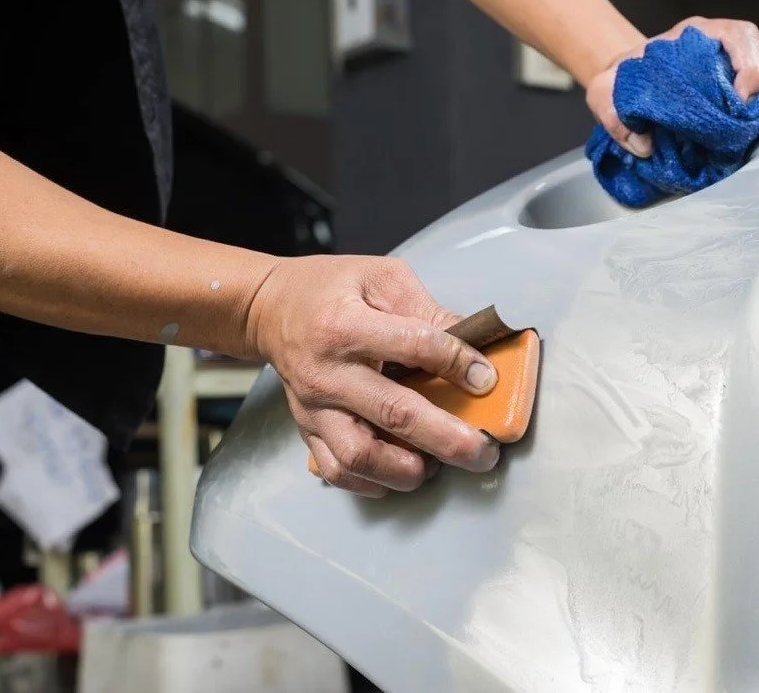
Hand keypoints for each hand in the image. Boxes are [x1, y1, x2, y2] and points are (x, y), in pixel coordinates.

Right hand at [247, 254, 500, 497]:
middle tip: (484, 451)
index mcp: (346, 324)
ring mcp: (315, 406)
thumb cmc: (331, 289)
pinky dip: (374, 482)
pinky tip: (402, 471)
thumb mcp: (381, 277)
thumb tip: (473, 344)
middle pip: (394, 413)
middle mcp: (328, 371)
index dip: (457, 363)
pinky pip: (339, 470)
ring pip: (361, 455)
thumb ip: (427, 310)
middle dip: (448, 438)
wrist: (271, 308)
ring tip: (439, 466)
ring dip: (407, 469)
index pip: (414, 346)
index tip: (487, 379)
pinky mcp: (307, 429)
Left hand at [586, 17, 758, 157]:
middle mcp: (733, 40)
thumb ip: (616, 116)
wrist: (634, 71)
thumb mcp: (609, 92)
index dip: (749, 66)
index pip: (738, 38)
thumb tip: (641, 144)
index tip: (747, 99)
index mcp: (702, 35)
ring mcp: (752, 55)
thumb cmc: (627, 79)